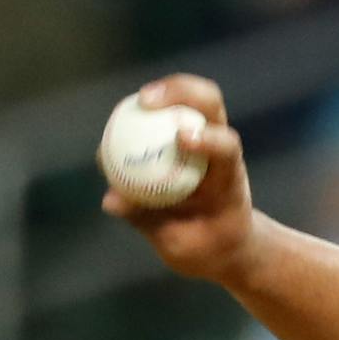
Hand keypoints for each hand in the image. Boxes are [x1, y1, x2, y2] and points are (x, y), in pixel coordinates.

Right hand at [101, 74, 258, 284]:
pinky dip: (142, 114)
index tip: (183, 139)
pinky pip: (162, 117)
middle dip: (182, 91)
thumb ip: (148, 221)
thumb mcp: (181, 246)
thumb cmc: (206, 249)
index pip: (226, 149)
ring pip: (191, 98)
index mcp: (227, 178)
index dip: (208, 139)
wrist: (224, 245)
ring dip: (165, 90)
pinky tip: (119, 122)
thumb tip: (111, 200)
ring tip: (138, 101)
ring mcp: (203, 139)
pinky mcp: (184, 138)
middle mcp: (218, 151)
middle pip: (209, 102)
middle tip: (147, 101)